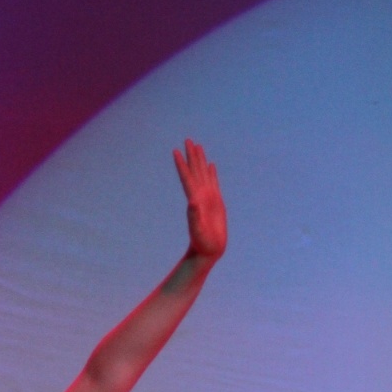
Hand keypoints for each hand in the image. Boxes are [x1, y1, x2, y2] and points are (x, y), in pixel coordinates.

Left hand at [173, 139, 226, 260]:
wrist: (209, 251)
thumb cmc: (203, 244)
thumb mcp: (198, 231)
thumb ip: (194, 217)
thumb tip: (192, 202)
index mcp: (194, 200)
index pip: (187, 178)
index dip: (182, 165)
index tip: (176, 151)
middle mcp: (199, 196)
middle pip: (195, 171)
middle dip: (191, 156)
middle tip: (187, 140)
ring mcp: (208, 198)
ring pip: (203, 174)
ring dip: (200, 160)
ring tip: (197, 146)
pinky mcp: (216, 201)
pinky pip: (214, 182)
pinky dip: (212, 173)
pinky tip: (211, 165)